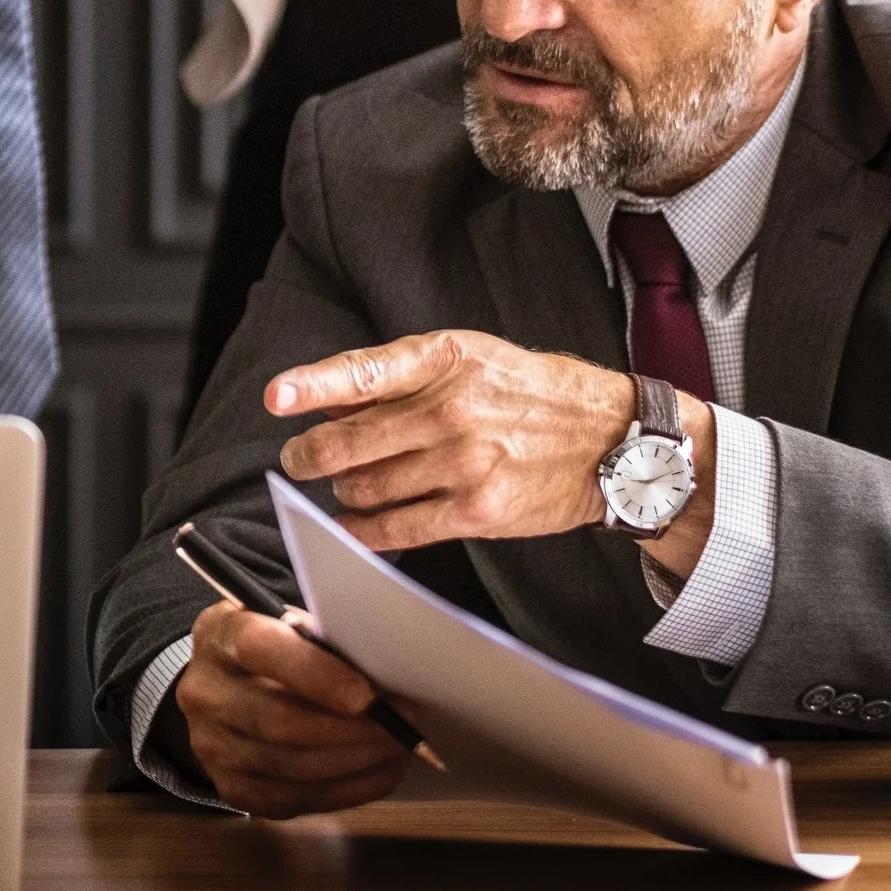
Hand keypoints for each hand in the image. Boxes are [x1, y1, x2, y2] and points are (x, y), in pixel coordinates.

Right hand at [175, 602, 410, 817]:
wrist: (224, 687)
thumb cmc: (274, 650)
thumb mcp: (287, 623)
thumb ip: (323, 642)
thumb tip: (385, 680)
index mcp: (219, 636)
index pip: (259, 650)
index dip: (316, 674)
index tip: (368, 696)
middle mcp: (205, 692)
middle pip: (281, 721)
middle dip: (354, 729)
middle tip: (404, 726)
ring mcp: (212, 746)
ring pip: (294, 766)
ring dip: (359, 762)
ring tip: (400, 748)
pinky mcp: (232, 787)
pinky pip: (298, 799)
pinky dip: (349, 789)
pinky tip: (380, 772)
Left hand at [270, 331, 714, 572]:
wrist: (613, 440)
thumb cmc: (530, 393)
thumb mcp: (472, 358)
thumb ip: (400, 377)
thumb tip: (325, 399)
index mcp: (445, 359)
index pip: (364, 371)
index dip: (312, 386)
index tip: (276, 399)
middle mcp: (451, 410)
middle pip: (348, 443)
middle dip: (308, 456)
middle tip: (298, 460)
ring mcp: (464, 463)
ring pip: (363, 488)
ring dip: (342, 492)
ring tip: (347, 486)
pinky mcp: (477, 510)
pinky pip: (396, 529)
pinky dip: (362, 532)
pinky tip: (352, 527)